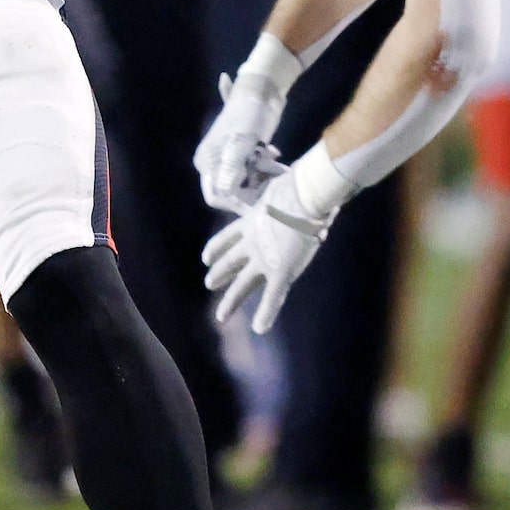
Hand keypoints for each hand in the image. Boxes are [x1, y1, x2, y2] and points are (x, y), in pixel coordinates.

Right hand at [196, 49, 293, 212]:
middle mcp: (213, 162)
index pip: (215, 196)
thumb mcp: (243, 143)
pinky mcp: (241, 153)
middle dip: (254, 188)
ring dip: (263, 178)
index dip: (236, 202)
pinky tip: (275, 156)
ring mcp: (227, 158)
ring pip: (245, 181)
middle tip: (272, 176)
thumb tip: (225, 192)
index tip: (259, 200)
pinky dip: (265, 168)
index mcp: (207, 161)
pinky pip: (252, 171)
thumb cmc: (251, 115)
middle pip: (232, 190)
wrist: (262, 90)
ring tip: (278, 165)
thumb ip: (232, 168)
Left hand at [202, 163, 339, 334]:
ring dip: (232, 300)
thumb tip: (304, 181)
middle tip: (209, 284)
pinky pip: (272, 297)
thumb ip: (286, 193)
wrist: (304, 195)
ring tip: (221, 315)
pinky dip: (267, 313)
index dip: (216, 248)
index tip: (205, 258)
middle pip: (230, 263)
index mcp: (251, 223)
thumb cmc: (300, 188)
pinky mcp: (280, 270)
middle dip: (219, 274)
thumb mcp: (287, 190)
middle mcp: (252, 243)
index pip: (227, 238)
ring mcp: (264, 258)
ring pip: (243, 284)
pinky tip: (260, 328)